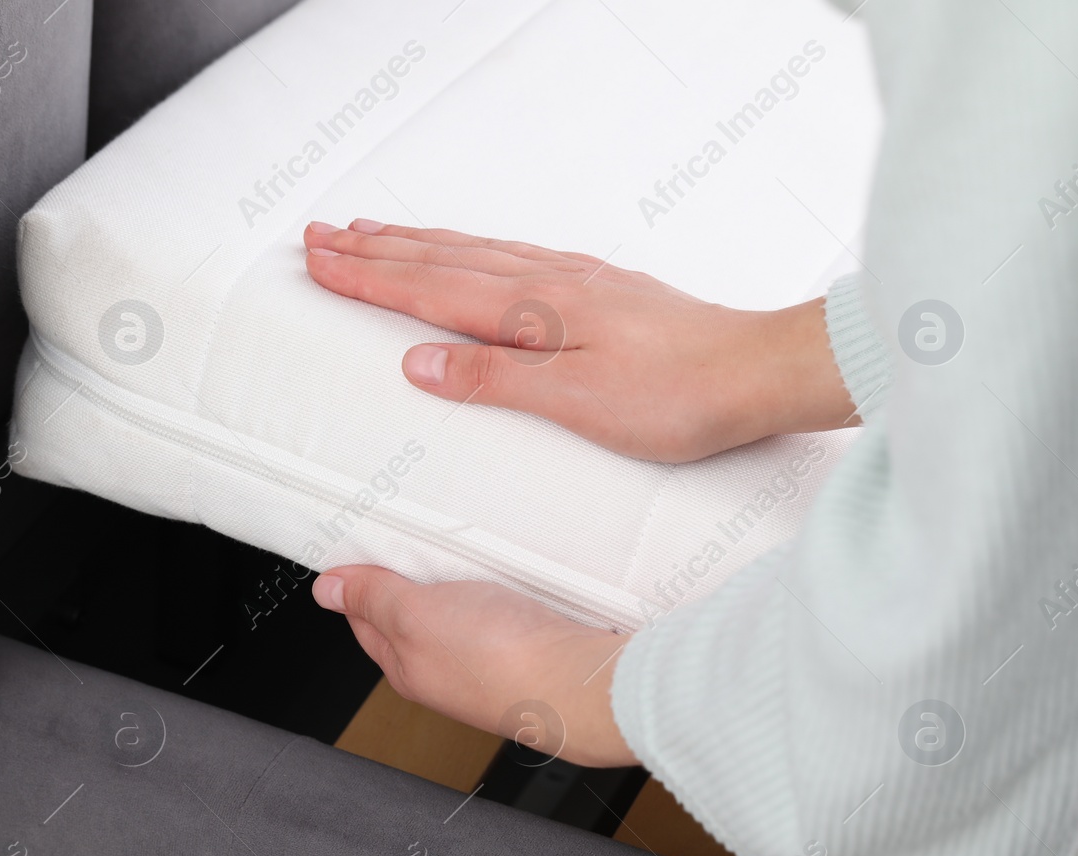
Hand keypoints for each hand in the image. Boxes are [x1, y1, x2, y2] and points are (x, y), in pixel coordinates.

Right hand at [304, 219, 853, 462]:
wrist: (759, 372)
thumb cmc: (677, 397)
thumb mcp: (576, 402)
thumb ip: (494, 379)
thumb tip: (420, 363)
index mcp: (534, 310)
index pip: (430, 289)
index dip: (369, 277)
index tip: (318, 262)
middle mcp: (549, 282)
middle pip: (443, 259)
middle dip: (376, 249)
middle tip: (321, 236)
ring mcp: (576, 280)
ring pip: (475, 251)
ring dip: (416, 242)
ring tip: (372, 231)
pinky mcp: (600, 289)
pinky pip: (511, 255)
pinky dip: (470, 248)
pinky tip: (468, 250)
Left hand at [312, 566, 636, 767]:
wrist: (581, 684)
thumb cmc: (499, 662)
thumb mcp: (413, 616)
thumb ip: (372, 599)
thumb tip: (326, 591)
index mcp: (407, 667)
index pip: (367, 619)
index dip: (361, 581)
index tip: (364, 546)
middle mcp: (447, 671)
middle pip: (417, 615)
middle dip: (414, 576)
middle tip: (417, 536)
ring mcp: (492, 661)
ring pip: (465, 613)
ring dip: (463, 581)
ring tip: (465, 548)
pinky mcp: (532, 650)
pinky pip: (506, 613)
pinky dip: (502, 589)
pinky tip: (510, 572)